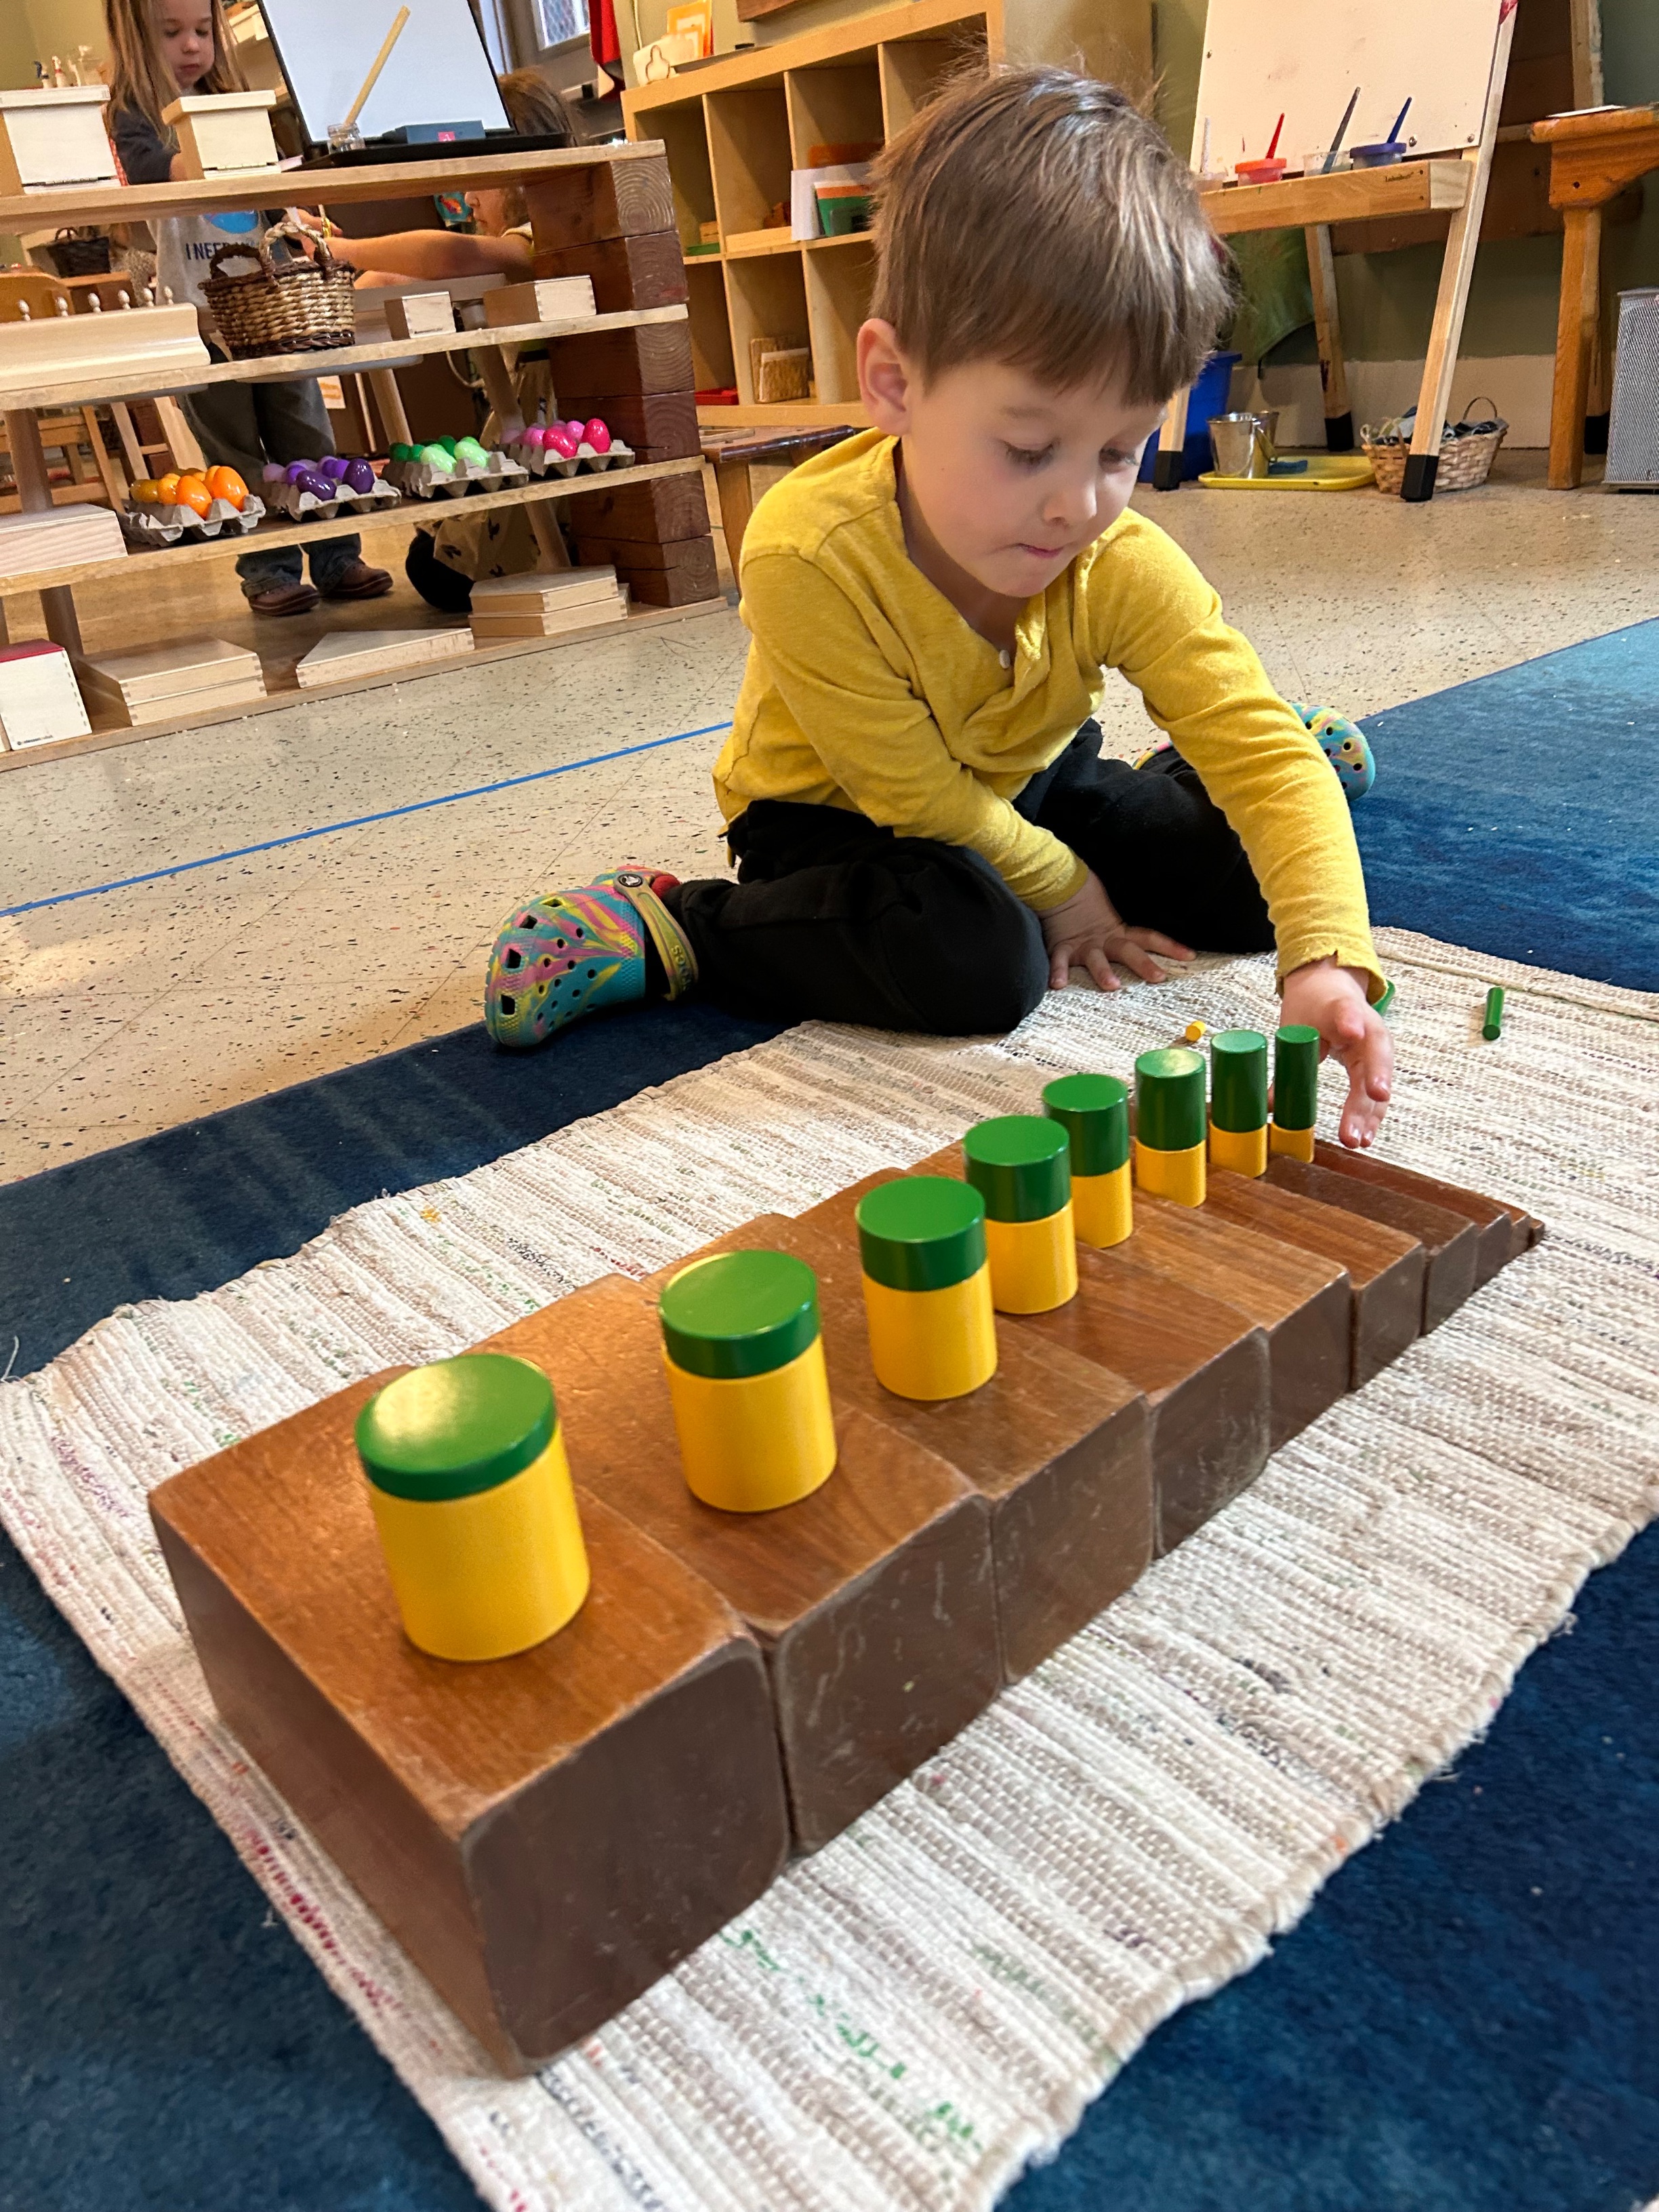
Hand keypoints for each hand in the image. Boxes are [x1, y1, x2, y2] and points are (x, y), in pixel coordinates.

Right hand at [1039, 869, 1195, 991]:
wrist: (1059, 885)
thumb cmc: (1085, 904)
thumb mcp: (1109, 918)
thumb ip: (1124, 932)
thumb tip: (1152, 942)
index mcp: (1119, 932)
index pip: (1149, 938)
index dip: (1170, 947)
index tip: (1189, 956)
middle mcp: (1104, 940)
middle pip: (1128, 952)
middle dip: (1144, 964)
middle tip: (1158, 977)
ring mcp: (1083, 944)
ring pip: (1096, 959)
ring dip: (1104, 972)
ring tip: (1112, 986)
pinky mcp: (1061, 946)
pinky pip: (1059, 960)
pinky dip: (1057, 971)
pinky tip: (1057, 985)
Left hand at [1279, 956, 1391, 1148]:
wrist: (1332, 988)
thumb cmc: (1314, 1007)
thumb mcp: (1296, 1026)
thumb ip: (1286, 1060)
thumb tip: (1267, 1103)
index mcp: (1344, 1009)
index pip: (1348, 1012)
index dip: (1350, 1021)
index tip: (1351, 1031)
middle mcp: (1368, 1030)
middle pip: (1374, 1054)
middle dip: (1372, 1080)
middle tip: (1371, 1098)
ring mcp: (1376, 1050)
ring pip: (1378, 1080)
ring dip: (1370, 1111)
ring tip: (1359, 1139)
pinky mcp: (1376, 1068)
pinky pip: (1375, 1093)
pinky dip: (1370, 1116)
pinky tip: (1364, 1139)